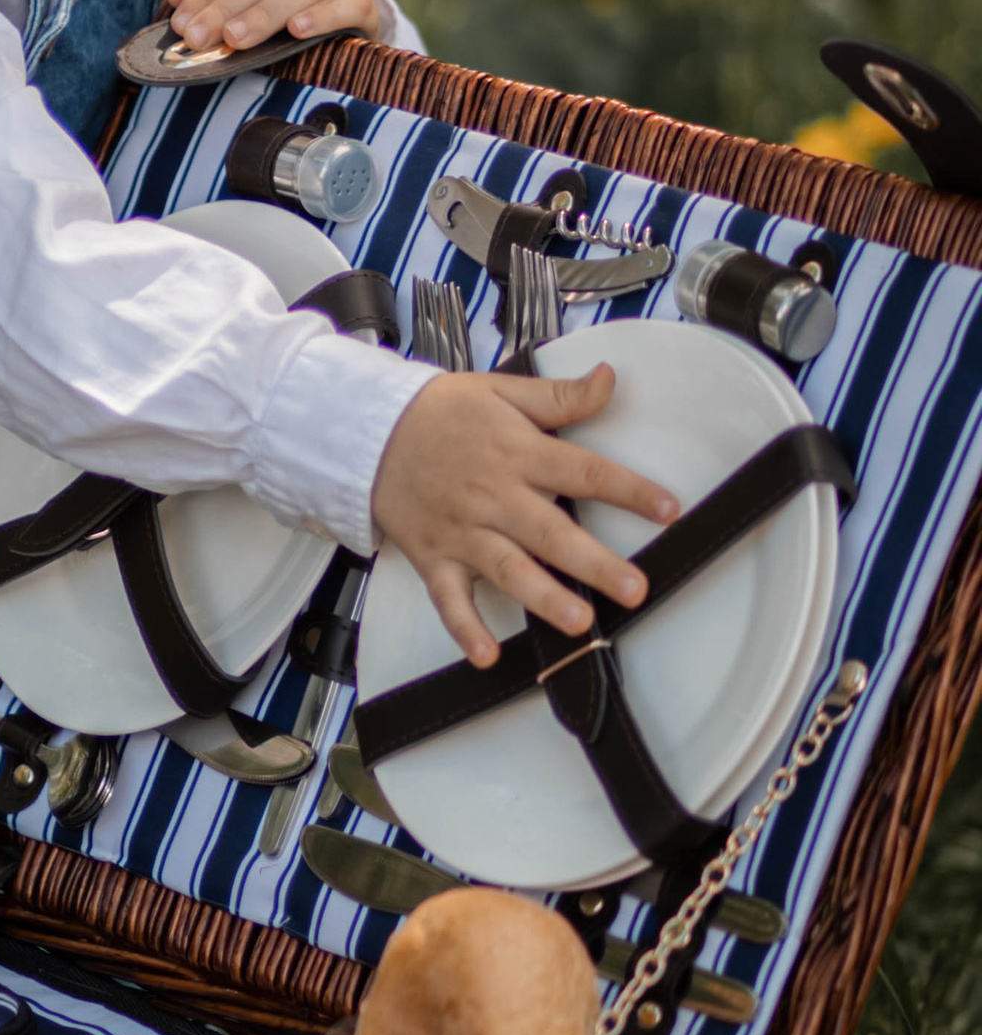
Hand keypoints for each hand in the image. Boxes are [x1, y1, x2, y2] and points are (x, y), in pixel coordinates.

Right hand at [370, 366, 679, 671]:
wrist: (367, 430)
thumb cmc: (439, 412)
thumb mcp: (501, 391)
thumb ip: (558, 396)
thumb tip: (609, 379)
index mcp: (517, 453)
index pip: (583, 471)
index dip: (629, 490)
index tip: (668, 509)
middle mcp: (493, 496)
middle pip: (551, 532)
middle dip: (594, 562)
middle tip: (634, 588)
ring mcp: (462, 531)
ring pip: (507, 568)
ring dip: (543, 598)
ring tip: (578, 621)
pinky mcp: (433, 556)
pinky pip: (449, 598)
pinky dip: (464, 628)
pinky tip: (486, 655)